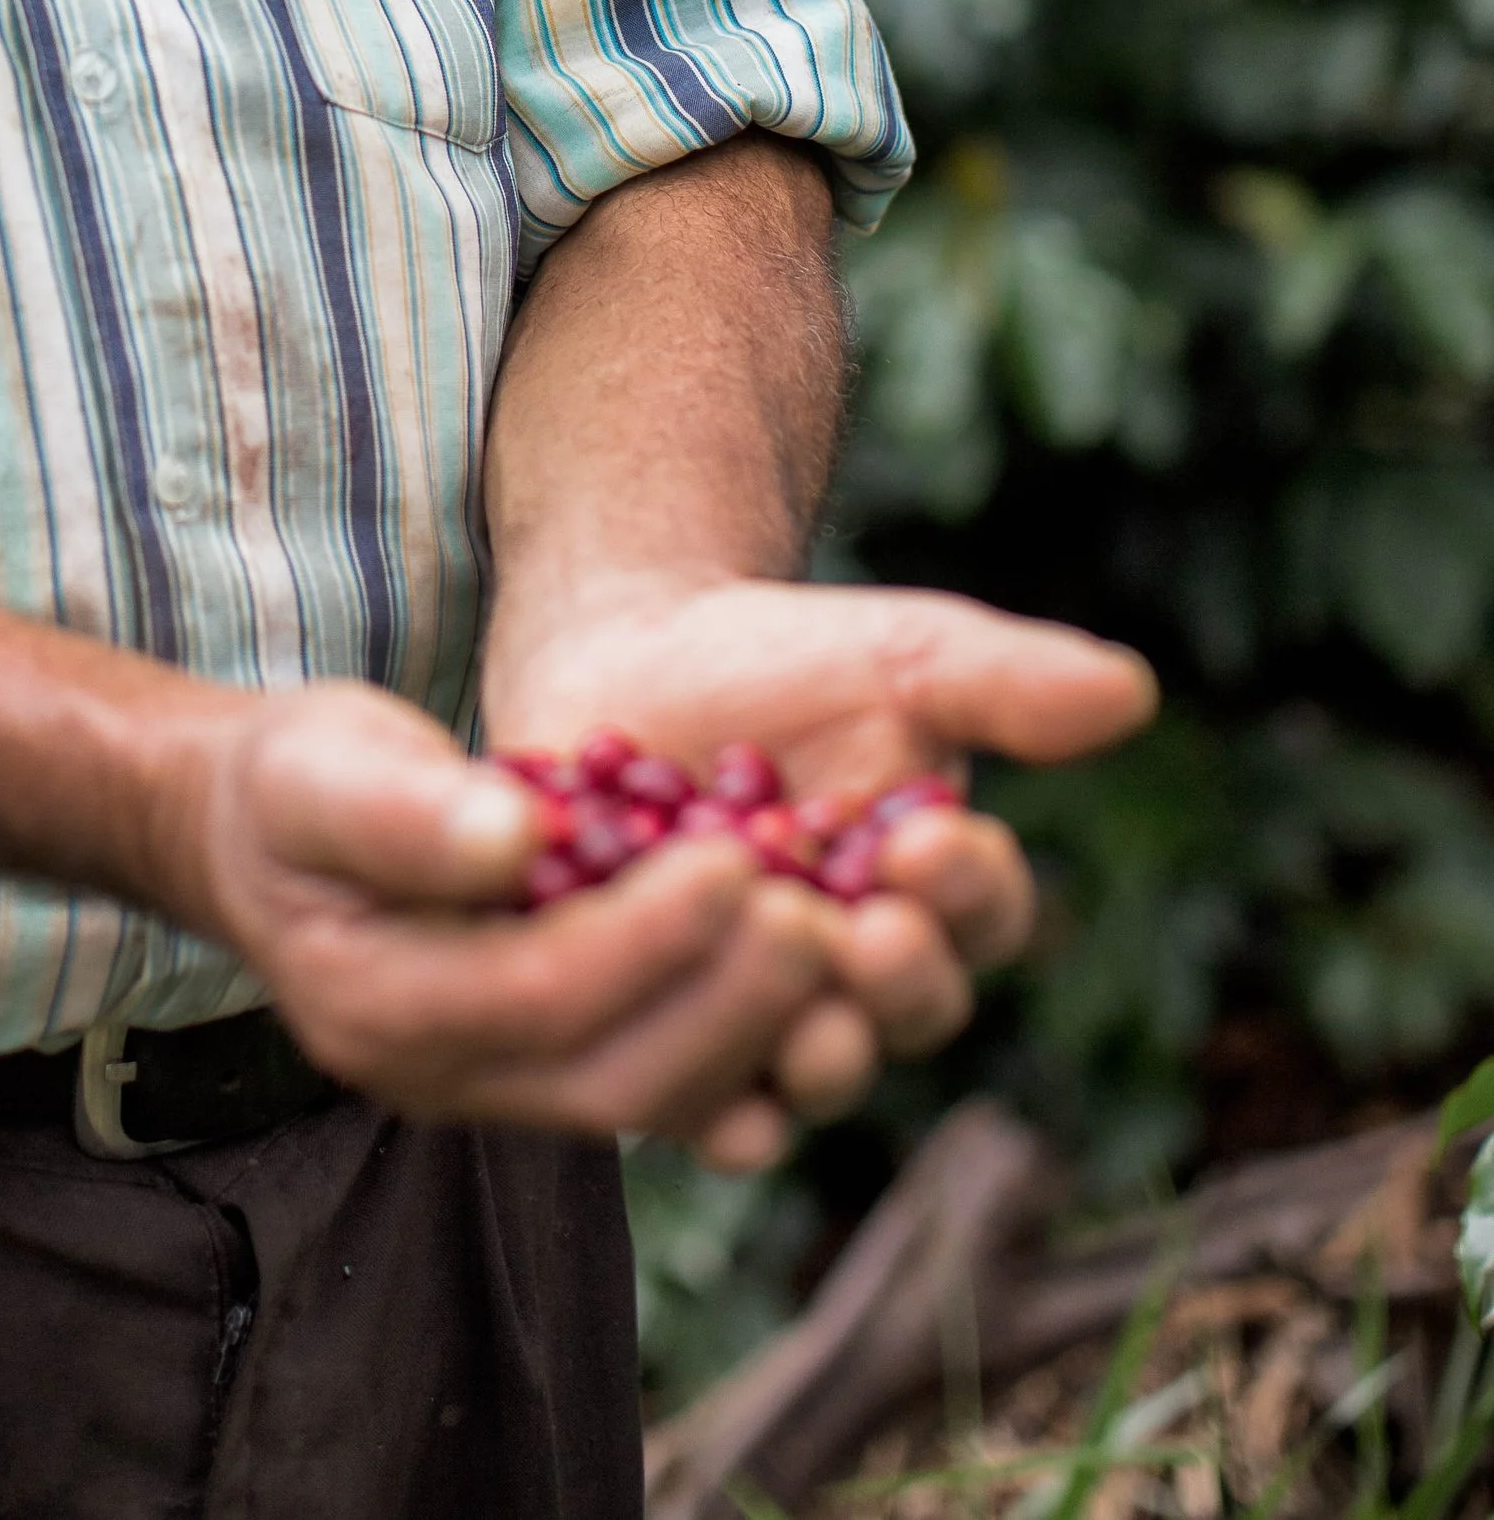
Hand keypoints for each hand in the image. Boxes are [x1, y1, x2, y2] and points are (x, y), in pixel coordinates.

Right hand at [159, 678, 839, 1136]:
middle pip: (614, 1076)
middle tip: (824, 918)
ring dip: (756, 1032)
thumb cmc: (291, 785)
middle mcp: (441, 1078)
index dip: (643, 935)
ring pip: (653, 1099)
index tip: (732, 858)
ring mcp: (499, 1091)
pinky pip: (661, 1085)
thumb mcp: (322, 763)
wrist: (263, 839)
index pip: (535, 992)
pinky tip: (814, 983)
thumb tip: (514, 837)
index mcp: (377, 1003)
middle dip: (729, 1002)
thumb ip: (407, 806)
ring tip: (839, 941)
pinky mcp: (551, 1071)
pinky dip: (744, 1045)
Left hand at [482, 581, 1155, 1157]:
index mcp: (938, 900)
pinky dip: (699, 1107)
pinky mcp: (661, 1032)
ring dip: (803, 1041)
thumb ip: (1003, 681)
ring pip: (802, 1073)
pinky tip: (699, 1103)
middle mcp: (862, 984)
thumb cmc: (789, 661)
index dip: (966, 889)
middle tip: (865, 935)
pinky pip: (687, 1103)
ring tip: (773, 976)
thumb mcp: (899, 655)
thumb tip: (1128, 686)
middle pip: (904, 1015)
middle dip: (894, 982)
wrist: (634, 658)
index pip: (984, 915)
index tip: (929, 839)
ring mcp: (760, 1018)